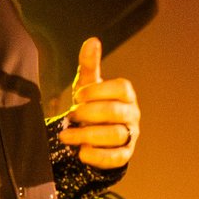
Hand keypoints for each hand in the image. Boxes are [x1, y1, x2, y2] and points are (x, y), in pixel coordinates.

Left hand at [57, 37, 138, 168]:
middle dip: (88, 114)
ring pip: (114, 135)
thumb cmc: (92, 104)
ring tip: (66, 136)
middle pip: (115, 112)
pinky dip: (98, 156)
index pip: (121, 88)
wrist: (94, 133)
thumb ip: (89, 65)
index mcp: (126, 94)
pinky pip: (116, 158)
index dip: (98, 91)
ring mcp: (130, 135)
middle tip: (70, 115)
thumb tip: (92, 41)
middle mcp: (132, 114)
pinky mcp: (124, 154)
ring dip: (87, 135)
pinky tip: (81, 152)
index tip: (78, 96)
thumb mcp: (88, 85)